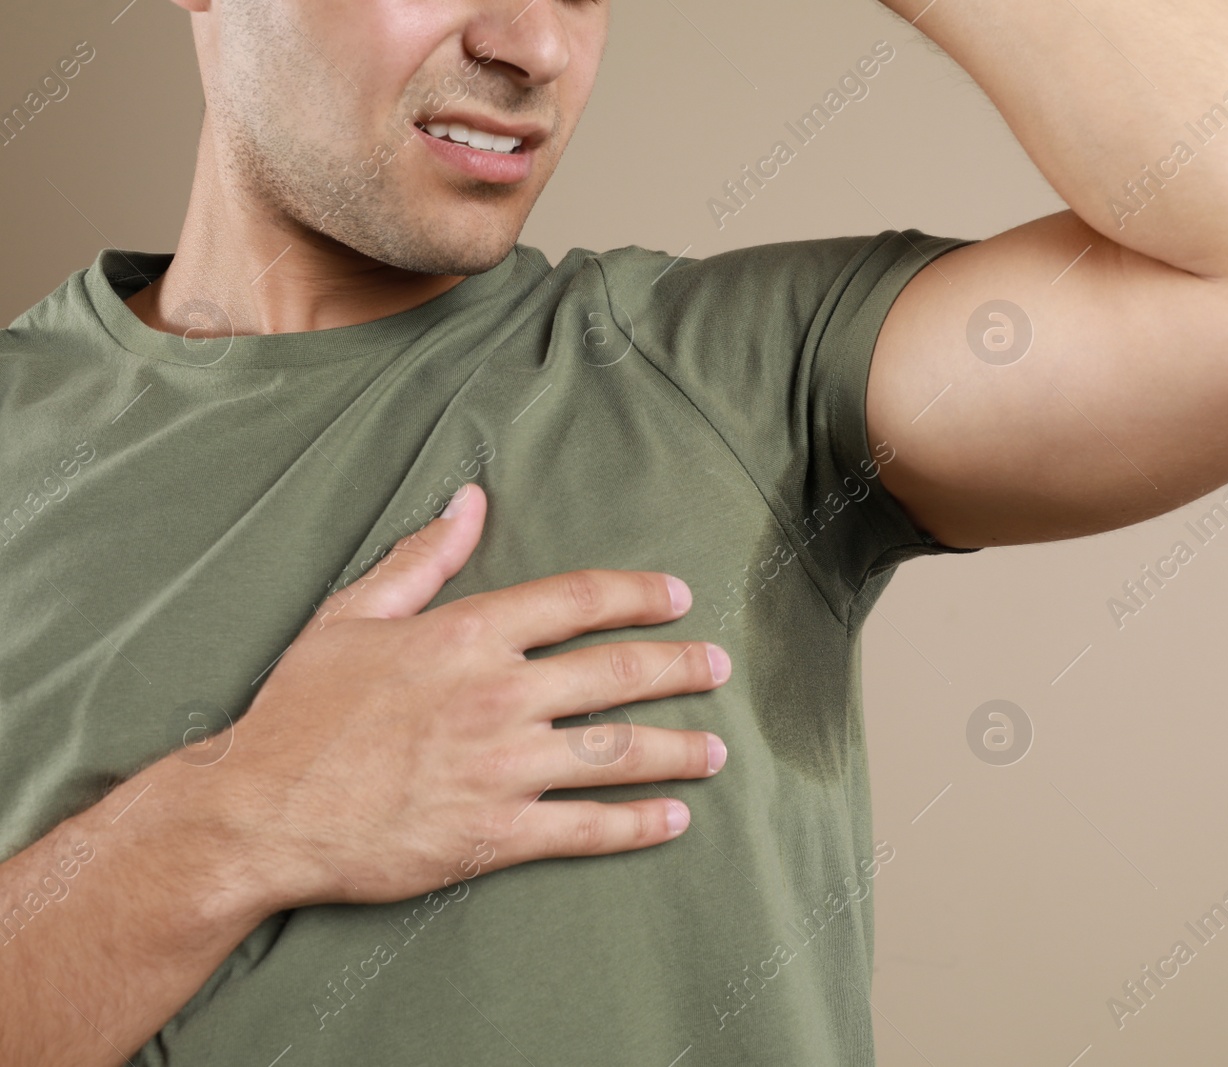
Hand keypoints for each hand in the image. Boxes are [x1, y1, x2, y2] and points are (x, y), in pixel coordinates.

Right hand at [213, 482, 729, 908]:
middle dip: (681, 669)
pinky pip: (587, 826)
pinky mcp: (495, 835)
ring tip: (716, 753)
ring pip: (618, 752)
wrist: (257, 812)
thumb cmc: (300, 711)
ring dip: (678, 751)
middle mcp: (498, 696)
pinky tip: (674, 818)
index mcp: (468, 635)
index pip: (579, 600)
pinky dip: (639, 823)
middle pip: (618, 674)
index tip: (678, 598)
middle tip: (719, 669)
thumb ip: (422, 559)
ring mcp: (502, 768)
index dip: (638, 595)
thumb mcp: (352, 616)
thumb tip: (471, 502)